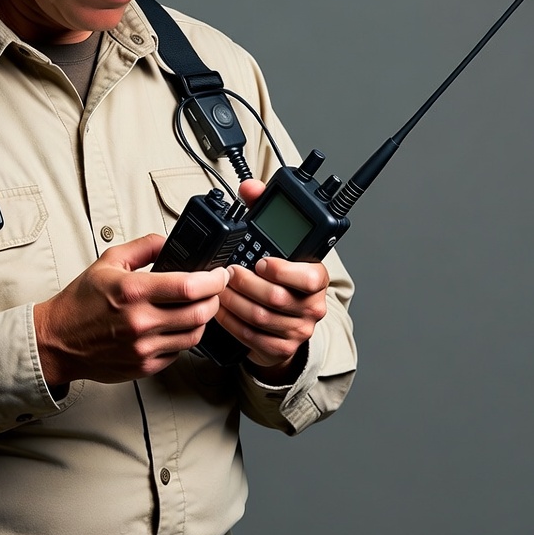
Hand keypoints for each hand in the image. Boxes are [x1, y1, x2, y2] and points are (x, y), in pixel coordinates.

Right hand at [33, 234, 228, 386]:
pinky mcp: (145, 366)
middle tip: (213, 290)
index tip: (220, 274)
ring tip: (196, 308)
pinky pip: (179, 352)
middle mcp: (140, 322)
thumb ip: (143, 247)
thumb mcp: (108, 262)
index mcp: (132, 291)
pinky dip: (183, 338)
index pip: (188, 287)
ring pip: (194, 335)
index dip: (213, 280)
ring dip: (203, 319)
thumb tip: (169, 241)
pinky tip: (175, 327)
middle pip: (199, 313)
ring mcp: (144, 348)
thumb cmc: (80, 303)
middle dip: (214, 299)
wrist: (58, 341)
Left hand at [215, 179, 328, 381]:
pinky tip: (218, 310)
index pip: (310, 277)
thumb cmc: (280, 275)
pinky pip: (251, 336)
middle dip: (244, 283)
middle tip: (226, 272)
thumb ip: (263, 210)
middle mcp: (312, 306)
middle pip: (275, 297)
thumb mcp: (275, 241)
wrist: (287, 316)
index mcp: (316, 278)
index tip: (260, 261)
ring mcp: (297, 329)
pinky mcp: (280, 347)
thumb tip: (250, 187)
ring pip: (260, 318)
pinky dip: (230, 322)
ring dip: (233, 302)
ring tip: (217, 289)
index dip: (283, 270)